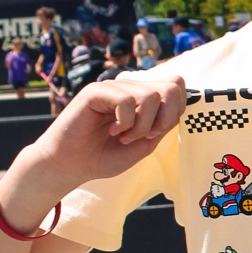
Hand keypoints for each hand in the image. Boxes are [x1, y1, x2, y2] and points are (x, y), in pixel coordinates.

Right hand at [20, 74, 185, 199]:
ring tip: (125, 137)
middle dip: (166, 118)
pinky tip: (112, 131)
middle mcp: (130, 88)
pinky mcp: (96, 91)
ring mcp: (113, 87)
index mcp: (143, 97)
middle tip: (146, 136)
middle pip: (171, 86)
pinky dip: (125, 122)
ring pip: (151, 96)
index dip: (176, 109)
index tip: (158, 132)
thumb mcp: (145, 144)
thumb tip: (181, 106)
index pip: (176, 85)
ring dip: (143, 126)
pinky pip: (126, 101)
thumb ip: (164, 124)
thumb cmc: (104, 156)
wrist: (70, 166)